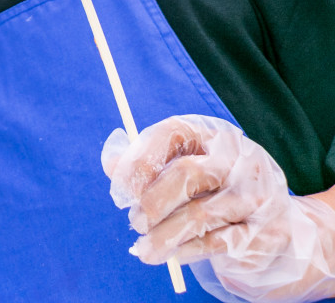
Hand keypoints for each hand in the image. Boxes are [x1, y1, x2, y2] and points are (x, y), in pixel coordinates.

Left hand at [103, 114, 334, 302]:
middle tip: (135, 221)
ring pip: (199, 215)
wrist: (277, 226)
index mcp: (214, 136)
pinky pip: (217, 243)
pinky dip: (186, 251)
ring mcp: (258, 196)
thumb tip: (111, 164)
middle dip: (151, 202)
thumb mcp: (185, 168)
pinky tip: (173, 255)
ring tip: (144, 249)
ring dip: (162, 236)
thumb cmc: (215, 192)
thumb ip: (146, 163)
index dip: (139, 159)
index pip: (173, 133)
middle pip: (186, 174)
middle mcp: (240, 160)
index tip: (121, 189)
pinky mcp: (267, 231)